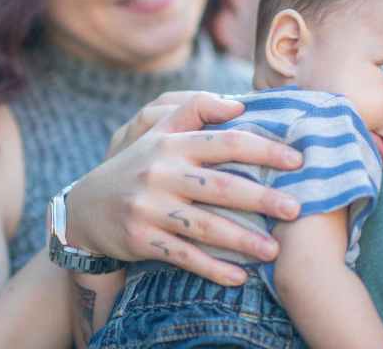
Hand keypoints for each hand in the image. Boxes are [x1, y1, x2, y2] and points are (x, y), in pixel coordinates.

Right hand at [66, 92, 302, 285]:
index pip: (225, 142)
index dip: (264, 150)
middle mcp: (160, 173)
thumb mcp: (156, 131)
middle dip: (262, 199)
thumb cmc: (135, 166)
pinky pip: (183, 256)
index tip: (297, 161)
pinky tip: (238, 277)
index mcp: (171, 144)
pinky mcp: (141, 239)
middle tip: (296, 209)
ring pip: (205, 226)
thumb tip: (239, 105)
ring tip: (274, 251)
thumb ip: (194, 110)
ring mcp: (149, 208)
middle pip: (221, 186)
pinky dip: (212, 269)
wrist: (85, 209)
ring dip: (243, 240)